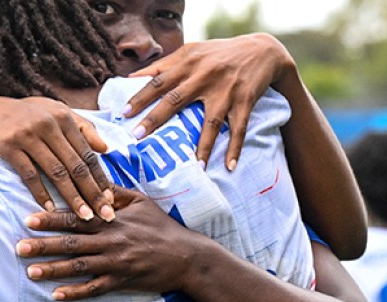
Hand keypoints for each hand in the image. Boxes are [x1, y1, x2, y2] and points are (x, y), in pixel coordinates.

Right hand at [0, 95, 114, 220]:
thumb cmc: (22, 114)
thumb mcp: (53, 113)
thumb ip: (81, 128)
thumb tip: (105, 149)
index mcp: (64, 117)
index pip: (88, 153)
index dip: (101, 178)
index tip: (111, 200)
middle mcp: (49, 124)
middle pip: (76, 165)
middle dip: (93, 192)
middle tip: (106, 215)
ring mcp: (29, 135)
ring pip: (56, 172)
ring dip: (72, 197)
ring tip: (84, 217)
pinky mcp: (9, 145)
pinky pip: (29, 174)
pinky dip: (40, 193)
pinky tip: (50, 209)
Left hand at [15, 187, 199, 300]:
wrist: (187, 257)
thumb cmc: (161, 227)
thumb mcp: (141, 202)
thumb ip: (115, 192)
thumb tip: (93, 179)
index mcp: (112, 220)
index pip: (77, 218)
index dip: (52, 219)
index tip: (29, 218)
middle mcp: (111, 241)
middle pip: (72, 243)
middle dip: (44, 245)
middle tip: (18, 246)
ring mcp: (116, 263)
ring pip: (80, 267)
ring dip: (53, 270)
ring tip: (30, 272)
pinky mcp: (122, 281)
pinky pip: (95, 289)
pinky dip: (76, 293)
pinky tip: (56, 296)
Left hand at [122, 34, 294, 167]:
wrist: (262, 49)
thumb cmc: (218, 54)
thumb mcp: (191, 51)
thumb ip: (162, 64)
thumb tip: (130, 78)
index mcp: (189, 64)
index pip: (159, 81)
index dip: (140, 96)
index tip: (124, 113)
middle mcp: (206, 76)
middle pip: (176, 99)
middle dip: (156, 118)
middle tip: (138, 137)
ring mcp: (226, 90)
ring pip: (212, 121)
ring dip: (203, 146)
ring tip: (193, 167)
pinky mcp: (245, 101)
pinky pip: (240, 128)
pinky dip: (235, 148)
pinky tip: (230, 167)